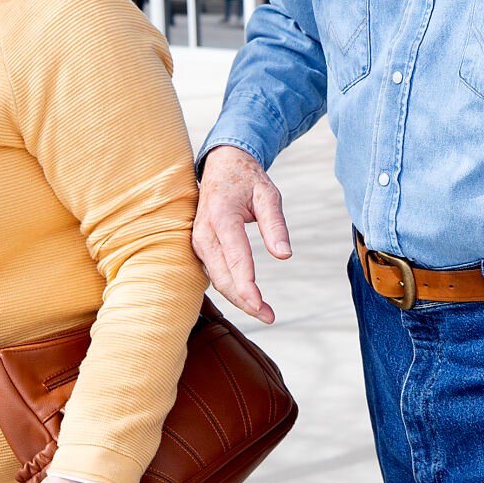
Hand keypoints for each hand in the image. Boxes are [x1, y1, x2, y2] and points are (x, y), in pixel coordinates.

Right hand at [192, 146, 291, 324]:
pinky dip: (230, 288)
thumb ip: (276, 225)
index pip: (236, 259)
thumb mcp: (269, 194)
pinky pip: (214, 273)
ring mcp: (198, 241)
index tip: (262, 308)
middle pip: (222, 277)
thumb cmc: (247, 179)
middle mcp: (204, 232)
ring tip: (264, 311)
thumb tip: (284, 255)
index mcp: (222, 217)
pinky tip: (247, 297)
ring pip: (217, 279)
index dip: (247, 288)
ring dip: (238, 298)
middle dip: (245, 301)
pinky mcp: (200, 247)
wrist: (222, 165)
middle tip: (270, 317)